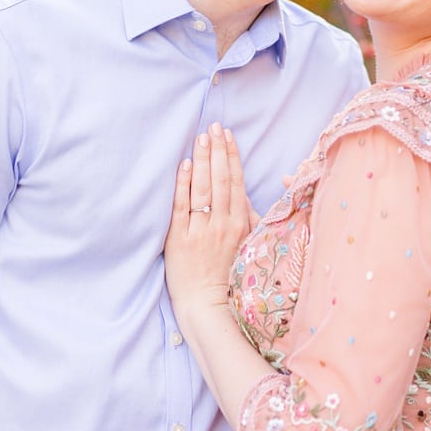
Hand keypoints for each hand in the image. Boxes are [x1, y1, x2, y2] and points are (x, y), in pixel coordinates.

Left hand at [164, 124, 259, 318]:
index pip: (237, 182)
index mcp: (241, 223)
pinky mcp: (181, 238)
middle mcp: (223, 224)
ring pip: (204, 188)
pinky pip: (182, 205)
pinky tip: (185, 164)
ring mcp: (201, 230)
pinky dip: (184, 183)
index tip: (228, 135)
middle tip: (213, 126)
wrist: (207, 304)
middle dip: (217, 150)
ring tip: (201, 137)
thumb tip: (245, 193)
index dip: (232, 156)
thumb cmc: (228, 275)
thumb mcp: (248, 245)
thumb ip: (249, 218)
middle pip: (221, 179)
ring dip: (203, 160)